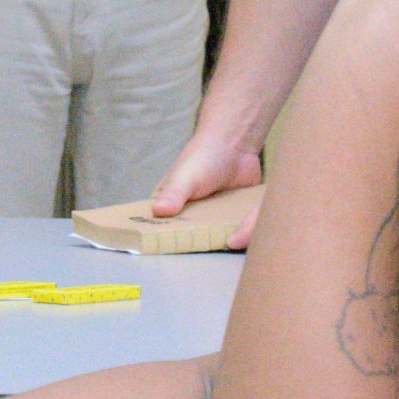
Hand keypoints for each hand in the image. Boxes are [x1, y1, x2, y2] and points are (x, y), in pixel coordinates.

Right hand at [148, 128, 264, 246]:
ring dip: (216, 242)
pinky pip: (232, 230)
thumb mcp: (185, 176)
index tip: (173, 254)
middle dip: (196, 246)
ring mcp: (211, 216)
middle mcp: (188, 213)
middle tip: (204, 255)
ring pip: (211, 236)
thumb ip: (173, 194)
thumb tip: (158, 210)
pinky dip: (236, 236)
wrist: (236, 143)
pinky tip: (240, 245)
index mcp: (169, 204)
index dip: (166, 242)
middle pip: (189, 237)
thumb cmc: (203, 156)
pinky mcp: (231, 216)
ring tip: (224, 251)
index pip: (162, 229)